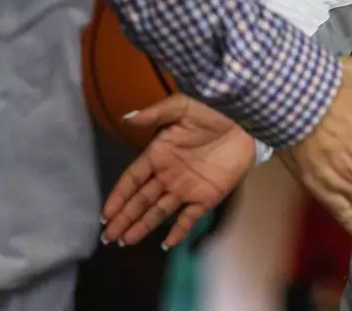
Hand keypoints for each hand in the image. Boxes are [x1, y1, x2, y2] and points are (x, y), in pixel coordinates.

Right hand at [101, 95, 254, 249]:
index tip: (105, 214)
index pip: (133, 179)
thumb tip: (126, 118)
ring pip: (159, 211)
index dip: (119, 196)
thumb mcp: (183, 107)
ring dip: (142, 226)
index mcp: (159, 154)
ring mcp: (187, 187)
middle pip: (141, 200)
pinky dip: (178, 232)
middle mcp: (169, 174)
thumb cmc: (213, 109)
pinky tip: (165, 245)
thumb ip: (155, 114)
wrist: (246, 120)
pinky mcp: (207, 197)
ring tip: (125, 241)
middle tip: (107, 237)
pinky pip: (189, 218)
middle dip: (124, 218)